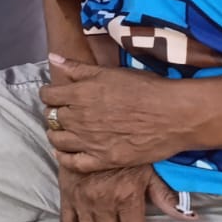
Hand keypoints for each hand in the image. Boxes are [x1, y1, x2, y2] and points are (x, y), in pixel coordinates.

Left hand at [40, 53, 194, 171]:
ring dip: (55, 134)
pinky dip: (64, 158)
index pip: (48, 95)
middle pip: (51, 117)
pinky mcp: (104, 160)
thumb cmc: (144, 88)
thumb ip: (77, 68)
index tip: (55, 95)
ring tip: (62, 131)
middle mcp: (79, 118)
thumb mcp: (108, 72)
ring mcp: (90, 141)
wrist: (173, 115)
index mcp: (79, 94)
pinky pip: (73, 163)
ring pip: (57, 140)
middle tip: (61, 112)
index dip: (49, 94)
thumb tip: (52, 57)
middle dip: (53, 113)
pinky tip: (64, 153)